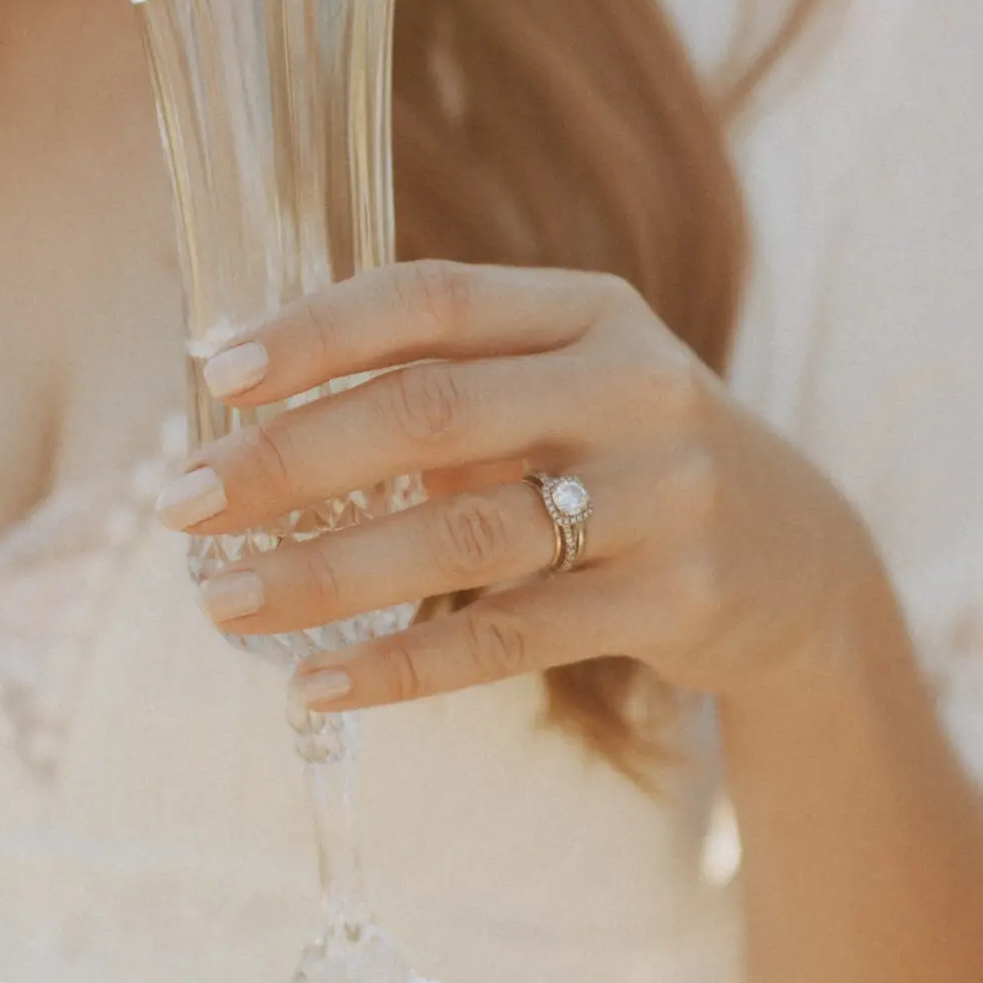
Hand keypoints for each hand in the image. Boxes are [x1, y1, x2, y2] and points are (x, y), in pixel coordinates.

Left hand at [154, 258, 871, 712]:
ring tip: (223, 602)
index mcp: (591, 309)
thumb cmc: (627, 454)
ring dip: (324, 574)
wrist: (799, 555)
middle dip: (290, 460)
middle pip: (433, 416)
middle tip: (183, 502)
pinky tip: (317, 684)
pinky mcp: (675, 600)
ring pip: (462, 536)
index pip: (434, 298)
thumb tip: (252, 411)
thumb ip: (447, 381)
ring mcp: (661, 494)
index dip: (320, 330)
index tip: (216, 370)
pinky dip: (404, 666)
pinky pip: (512, 639)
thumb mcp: (568, 383)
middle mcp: (633, 387)